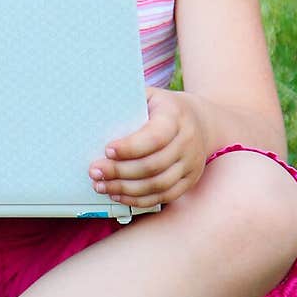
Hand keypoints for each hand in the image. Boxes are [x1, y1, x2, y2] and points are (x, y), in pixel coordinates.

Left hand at [88, 87, 208, 207]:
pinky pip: (164, 196)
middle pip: (153, 165)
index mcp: (175, 117)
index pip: (154, 137)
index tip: (107, 150)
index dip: (130, 147)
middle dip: (120, 171)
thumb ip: (127, 104)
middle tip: (95, 171)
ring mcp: (191, 163)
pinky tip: (119, 195)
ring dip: (125, 189)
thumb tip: (95, 116)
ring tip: (101, 186)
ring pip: (157, 185)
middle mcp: (187, 142)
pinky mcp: (190, 180)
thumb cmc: (164, 108)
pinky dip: (139, 200)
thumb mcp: (149, 96)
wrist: (201, 121)